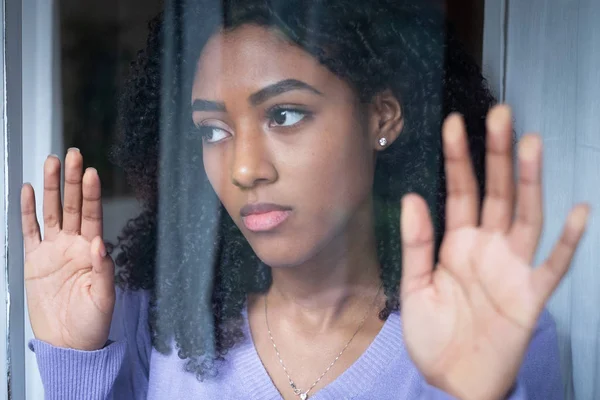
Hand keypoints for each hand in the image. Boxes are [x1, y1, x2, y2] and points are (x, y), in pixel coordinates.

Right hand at [21, 149, 114, 350]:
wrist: (68, 343)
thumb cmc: (91, 323)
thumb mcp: (104, 299)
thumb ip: (103, 271)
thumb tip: (100, 244)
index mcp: (92, 251)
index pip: (93, 215)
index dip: (92, 194)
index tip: (91, 173)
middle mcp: (73, 245)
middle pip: (73, 205)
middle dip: (72, 180)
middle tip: (72, 155)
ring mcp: (53, 250)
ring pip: (52, 211)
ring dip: (51, 188)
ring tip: (51, 162)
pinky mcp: (34, 260)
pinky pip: (30, 230)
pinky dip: (27, 211)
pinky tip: (28, 191)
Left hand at [399, 105, 588, 399]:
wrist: (451, 380)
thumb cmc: (432, 334)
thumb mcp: (415, 286)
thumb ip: (416, 243)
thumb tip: (412, 195)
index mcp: (457, 242)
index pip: (459, 190)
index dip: (457, 158)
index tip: (454, 122)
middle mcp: (487, 246)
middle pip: (496, 192)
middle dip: (497, 154)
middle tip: (500, 113)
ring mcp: (511, 267)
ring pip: (525, 215)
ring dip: (529, 181)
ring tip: (529, 143)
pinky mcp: (530, 295)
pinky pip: (552, 264)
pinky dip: (566, 240)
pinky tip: (577, 209)